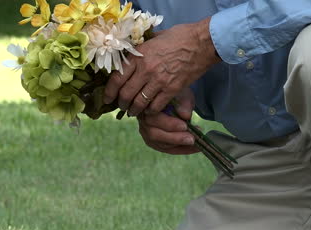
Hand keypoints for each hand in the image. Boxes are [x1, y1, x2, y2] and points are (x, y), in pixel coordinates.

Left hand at [103, 17, 219, 116]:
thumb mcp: (154, 39)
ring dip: (134, 110)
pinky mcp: (172, 90)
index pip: (116, 79)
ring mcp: (158, 81)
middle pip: (125, 94)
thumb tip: (131, 56)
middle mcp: (145, 70)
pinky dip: (151, 111)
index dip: (109, 92)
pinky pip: (156, 106)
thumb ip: (141, 49)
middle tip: (122, 107)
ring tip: (134, 112)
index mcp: (138, 56)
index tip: (108, 98)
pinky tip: (150, 111)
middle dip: (121, 104)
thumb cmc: (179, 37)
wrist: (201, 42)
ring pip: (139, 103)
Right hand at [137, 87, 198, 154]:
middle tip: (192, 139)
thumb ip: (183, 103)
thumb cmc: (177, 95)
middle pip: (154, 135)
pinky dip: (181, 149)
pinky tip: (194, 148)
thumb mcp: (182, 94)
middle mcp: (142, 120)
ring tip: (196, 143)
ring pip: (160, 144)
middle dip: (174, 138)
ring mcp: (146, 132)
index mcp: (146, 105)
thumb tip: (186, 115)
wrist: (175, 99)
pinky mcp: (153, 142)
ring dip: (179, 145)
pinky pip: (166, 149)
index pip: (153, 118)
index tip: (185, 125)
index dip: (169, 124)